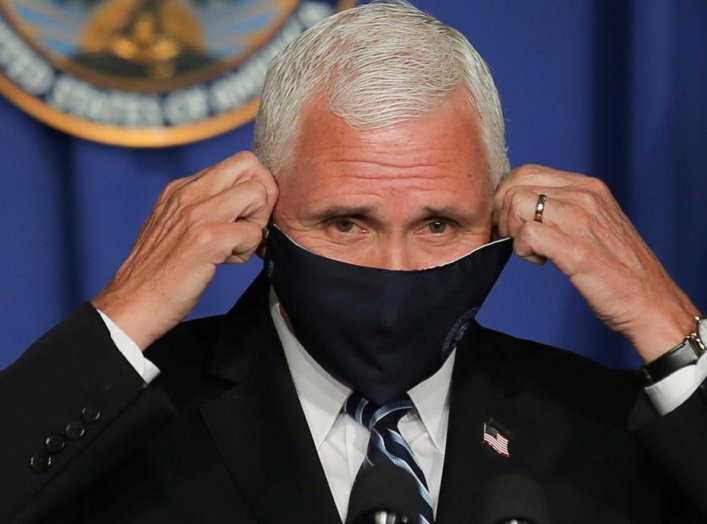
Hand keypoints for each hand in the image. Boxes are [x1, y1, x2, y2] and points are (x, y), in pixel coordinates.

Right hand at [93, 152, 277, 349]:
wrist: (131, 303)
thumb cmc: (157, 272)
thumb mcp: (173, 225)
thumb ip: (202, 207)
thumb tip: (240, 204)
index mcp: (181, 188)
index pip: (238, 163)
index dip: (252, 188)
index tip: (244, 216)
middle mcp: (188, 193)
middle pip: (251, 165)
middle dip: (264, 197)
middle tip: (250, 227)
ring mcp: (197, 214)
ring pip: (257, 194)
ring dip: (257, 224)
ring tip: (235, 246)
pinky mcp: (206, 239)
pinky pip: (253, 232)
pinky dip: (248, 250)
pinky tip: (226, 262)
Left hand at [493, 164, 699, 361]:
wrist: (650, 302)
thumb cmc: (616, 269)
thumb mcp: (592, 223)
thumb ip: (562, 208)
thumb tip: (519, 205)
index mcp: (587, 187)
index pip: (526, 172)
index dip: (507, 197)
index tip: (511, 223)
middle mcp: (584, 196)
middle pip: (515, 184)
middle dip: (503, 212)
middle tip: (514, 238)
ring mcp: (581, 220)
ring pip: (517, 204)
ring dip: (512, 231)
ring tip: (532, 250)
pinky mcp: (576, 249)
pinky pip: (528, 233)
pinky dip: (523, 249)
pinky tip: (540, 261)